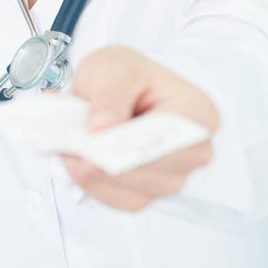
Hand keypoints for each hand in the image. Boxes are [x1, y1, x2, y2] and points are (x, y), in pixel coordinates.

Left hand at [61, 45, 219, 211]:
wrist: (118, 88)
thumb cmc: (126, 75)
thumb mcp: (114, 67)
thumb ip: (108, 94)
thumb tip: (101, 128)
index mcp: (197, 114)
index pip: (169, 139)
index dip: (131, 142)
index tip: (95, 138)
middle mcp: (193, 153)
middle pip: (149, 171)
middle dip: (105, 158)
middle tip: (69, 142)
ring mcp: (171, 178)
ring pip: (130, 191)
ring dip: (93, 171)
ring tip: (69, 146)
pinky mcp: (147, 195)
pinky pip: (116, 200)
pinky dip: (91, 182)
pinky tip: (76, 160)